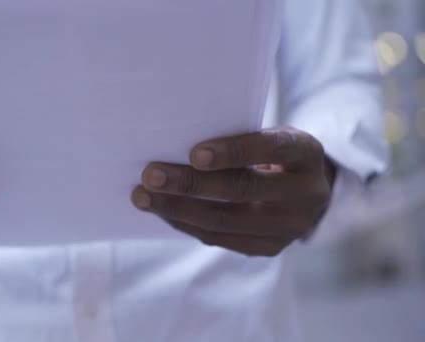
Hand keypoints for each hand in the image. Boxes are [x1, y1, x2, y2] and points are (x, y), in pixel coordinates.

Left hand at [132, 128, 335, 256]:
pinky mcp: (270, 247)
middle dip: (191, 183)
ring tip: (143, 196)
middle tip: (151, 174)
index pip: (271, 148)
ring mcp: (289, 226)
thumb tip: (172, 142)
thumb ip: (237, 137)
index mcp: (306, 153)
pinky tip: (162, 211)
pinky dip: (186, 223)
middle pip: (242, 190)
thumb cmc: (273, 153)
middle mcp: (306, 192)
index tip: (194, 153)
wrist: (305, 191)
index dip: (233, 151)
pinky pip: (220, 238)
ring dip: (178, 208)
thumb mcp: (268, 136)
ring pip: (226, 220)